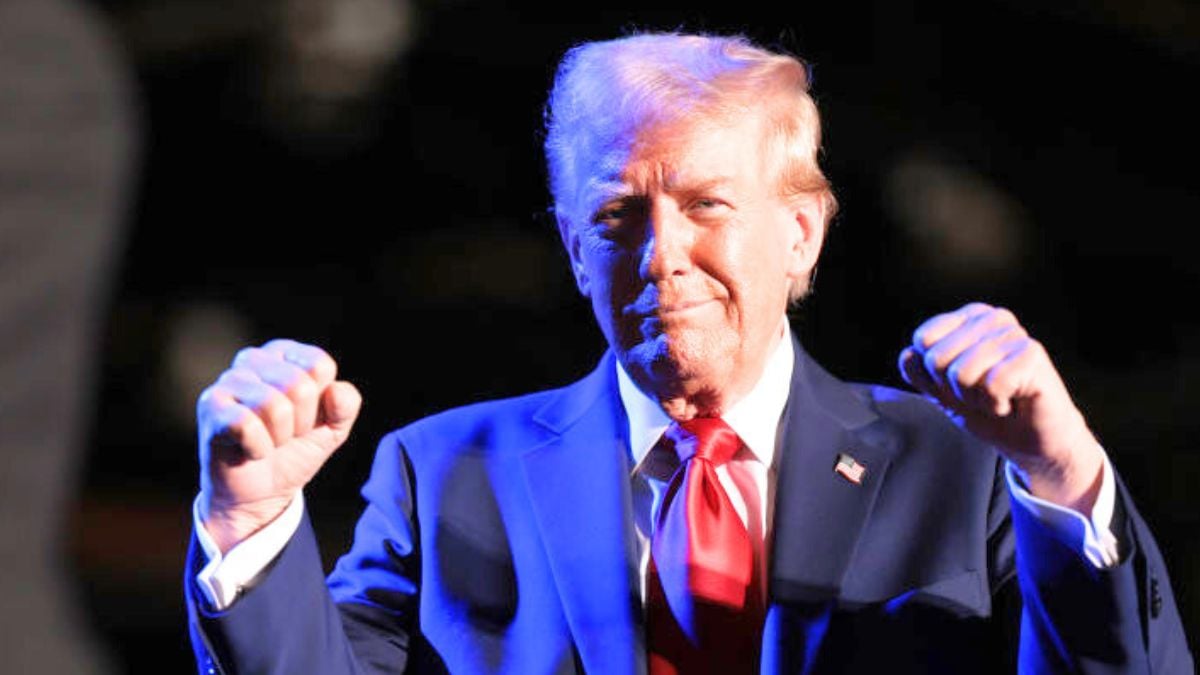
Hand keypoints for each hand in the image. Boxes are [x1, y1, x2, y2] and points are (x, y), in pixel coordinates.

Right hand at [196, 339, 361, 553]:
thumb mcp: (333, 429)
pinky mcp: (210, 406)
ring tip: (268, 442)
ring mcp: (227, 381)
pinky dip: (258, 448)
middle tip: (285, 436)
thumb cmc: (295, 451)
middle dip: (301, 424)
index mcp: (285, 353)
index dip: (321, 404)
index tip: (307, 418)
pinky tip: (250, 451)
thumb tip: (335, 390)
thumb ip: (346, 405)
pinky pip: (246, 424)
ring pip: (274, 406)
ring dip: (279, 438)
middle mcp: (253, 359)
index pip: (319, 365)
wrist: (261, 493)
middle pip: (299, 386)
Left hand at [898, 303, 1103, 512]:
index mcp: (968, 318)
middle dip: (954, 389)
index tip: (959, 384)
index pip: (923, 339)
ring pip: (962, 373)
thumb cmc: (988, 410)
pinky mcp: (1032, 353)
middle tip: (981, 394)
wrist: (1029, 441)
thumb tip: (909, 354)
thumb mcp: (942, 393)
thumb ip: (920, 373)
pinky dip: (995, 403)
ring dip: (975, 399)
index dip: (934, 374)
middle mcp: (992, 318)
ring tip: (996, 398)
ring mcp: (1013, 333)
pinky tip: (1011, 401)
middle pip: (938, 358)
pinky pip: (990, 384)